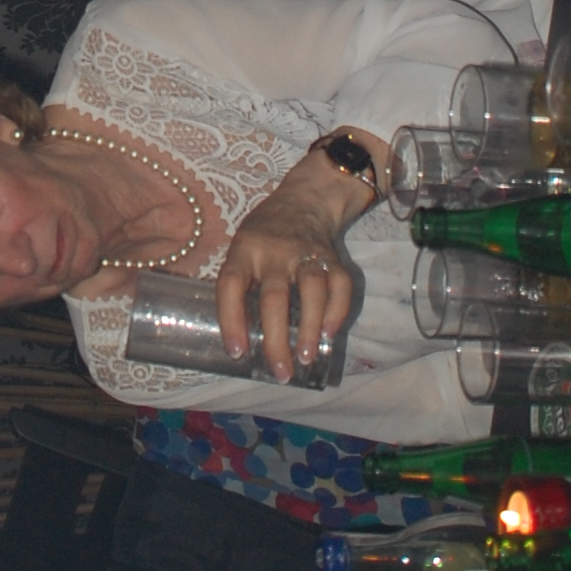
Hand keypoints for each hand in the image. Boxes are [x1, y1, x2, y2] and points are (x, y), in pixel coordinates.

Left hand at [216, 134, 378, 379]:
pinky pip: (340, 285)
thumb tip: (242, 343)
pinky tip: (329, 336)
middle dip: (277, 338)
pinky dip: (337, 312)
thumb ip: (241, 285)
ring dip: (310, 327)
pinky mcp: (333, 257)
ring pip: (311, 289)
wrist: (306, 199)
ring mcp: (306, 252)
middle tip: (280, 371)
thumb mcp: (242, 248)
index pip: (230, 284)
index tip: (236, 352)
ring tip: (306, 358)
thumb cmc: (265, 235)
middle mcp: (274, 251)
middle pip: (274, 296)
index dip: (230, 319)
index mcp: (244, 250)